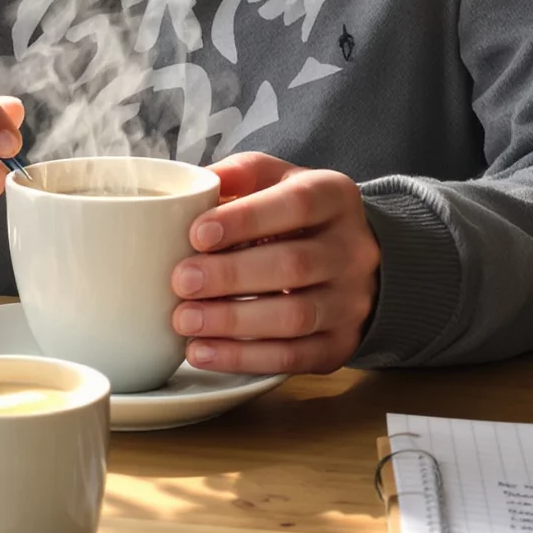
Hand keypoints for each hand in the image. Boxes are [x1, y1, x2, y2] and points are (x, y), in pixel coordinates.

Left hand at [168, 152, 380, 374]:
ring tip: (183, 320)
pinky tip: (202, 352)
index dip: (246, 219)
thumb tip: (198, 183)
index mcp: (334, 197)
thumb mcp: (277, 179)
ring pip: (296, 316)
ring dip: (233, 321)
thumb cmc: (296, 214)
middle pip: (295, 265)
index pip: (297, 204)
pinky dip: (243, 358)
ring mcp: (351, 301)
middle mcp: (352, 250)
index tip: (197, 234)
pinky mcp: (340, 344)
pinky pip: (294, 357)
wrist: (350, 258)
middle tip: (180, 281)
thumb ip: (241, 174)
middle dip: (231, 275)